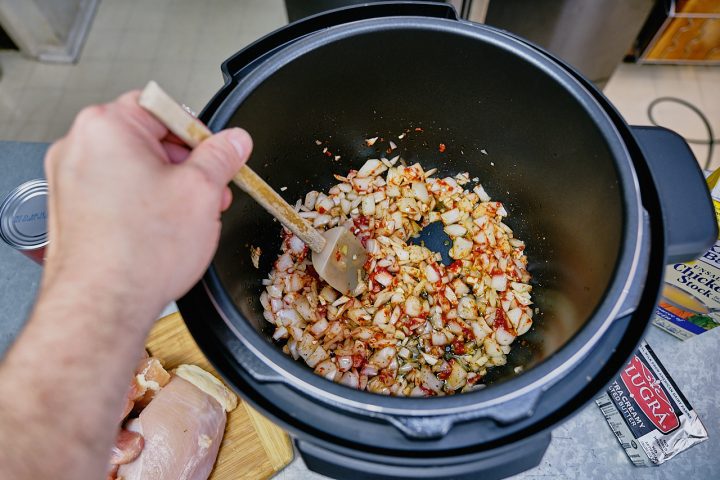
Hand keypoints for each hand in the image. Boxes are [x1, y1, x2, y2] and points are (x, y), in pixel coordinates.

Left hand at [42, 91, 251, 317]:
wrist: (104, 306)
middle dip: (184, 166)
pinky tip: (163, 232)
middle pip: (146, 139)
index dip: (197, 133)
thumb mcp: (202, 191)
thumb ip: (222, 156)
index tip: (216, 154)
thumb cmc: (139, 252)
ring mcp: (70, 182)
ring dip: (166, 188)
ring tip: (189, 218)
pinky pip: (116, 195)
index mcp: (106, 128)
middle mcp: (79, 149)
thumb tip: (235, 141)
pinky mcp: (72, 212)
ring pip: (132, 170)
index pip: (162, 108)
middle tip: (210, 190)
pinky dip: (142, 206)